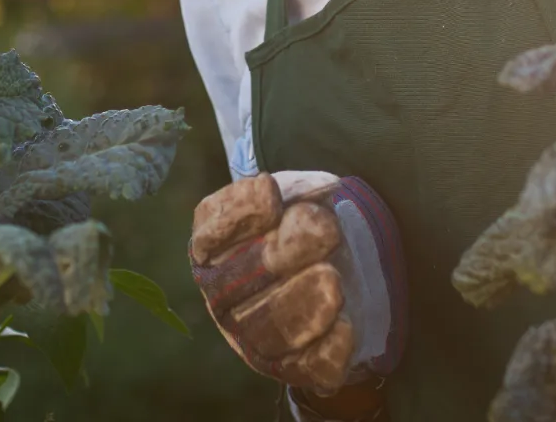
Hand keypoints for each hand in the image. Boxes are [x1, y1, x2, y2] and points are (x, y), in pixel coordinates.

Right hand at [189, 172, 402, 395]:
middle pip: (239, 281)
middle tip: (325, 230)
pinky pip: (304, 366)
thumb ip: (302, 191)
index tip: (271, 192)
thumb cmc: (305, 228)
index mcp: (212, 250)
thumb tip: (316, 189)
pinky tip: (345, 326)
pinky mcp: (290, 365)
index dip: (238, 214)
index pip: (210, 234)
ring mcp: (252, 335)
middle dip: (281, 254)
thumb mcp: (300, 198)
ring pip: (267, 330)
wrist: (344, 273)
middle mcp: (223, 295)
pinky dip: (324, 350)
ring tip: (334, 281)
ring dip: (301, 305)